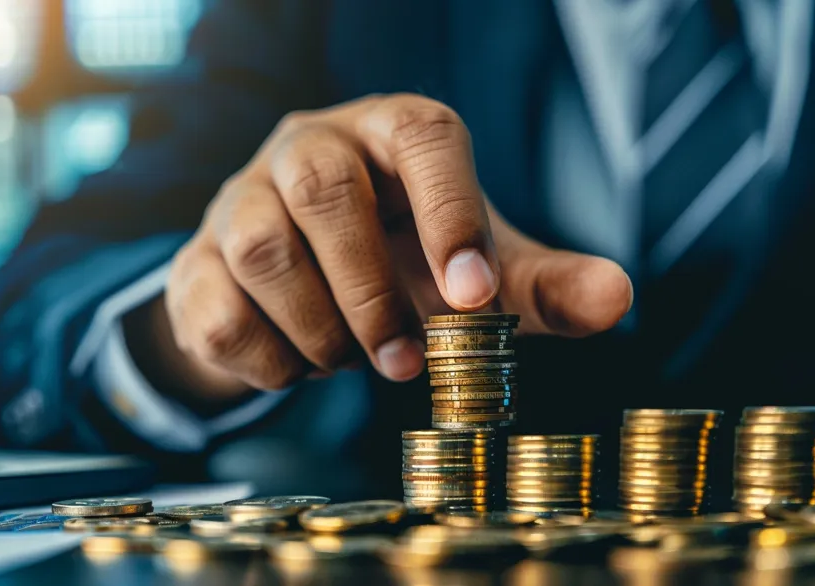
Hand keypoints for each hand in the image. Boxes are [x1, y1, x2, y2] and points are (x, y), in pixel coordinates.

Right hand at [150, 94, 632, 401]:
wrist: (309, 294)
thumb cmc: (409, 263)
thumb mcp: (481, 273)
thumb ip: (544, 285)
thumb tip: (617, 298)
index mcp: (393, 135)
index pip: (424, 136)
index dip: (450, 210)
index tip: (474, 296)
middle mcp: (311, 147)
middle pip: (324, 188)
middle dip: (370, 290)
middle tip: (405, 361)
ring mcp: (242, 198)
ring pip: (260, 249)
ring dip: (321, 330)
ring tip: (355, 360)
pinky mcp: (197, 262)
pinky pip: (217, 311)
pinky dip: (271, 360)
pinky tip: (303, 363)